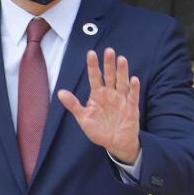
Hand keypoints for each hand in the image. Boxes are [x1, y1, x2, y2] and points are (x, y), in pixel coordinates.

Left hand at [58, 47, 140, 163]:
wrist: (114, 143)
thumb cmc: (99, 130)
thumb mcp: (83, 118)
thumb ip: (73, 105)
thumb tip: (60, 92)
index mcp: (98, 95)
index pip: (95, 77)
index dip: (93, 66)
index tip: (90, 53)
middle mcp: (110, 94)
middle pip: (110, 76)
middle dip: (109, 64)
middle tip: (109, 51)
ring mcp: (122, 100)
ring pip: (122, 83)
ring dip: (122, 72)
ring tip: (121, 59)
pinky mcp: (131, 109)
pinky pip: (133, 97)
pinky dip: (133, 89)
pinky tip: (133, 79)